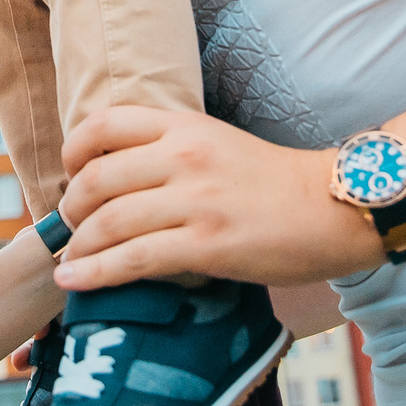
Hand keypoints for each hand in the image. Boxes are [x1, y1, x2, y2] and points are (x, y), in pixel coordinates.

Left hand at [52, 107, 385, 291]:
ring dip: (78, 246)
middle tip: (70, 227)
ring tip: (70, 261)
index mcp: (185, 126)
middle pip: (96, 178)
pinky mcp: (206, 245)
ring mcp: (195, 201)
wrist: (336, 208)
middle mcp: (184, 156)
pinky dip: (94, 273)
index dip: (74, 151)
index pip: (104, 123)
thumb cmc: (278, 183)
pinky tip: (74, 282)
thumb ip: (174, 150)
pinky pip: (133, 260)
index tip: (70, 174)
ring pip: (108, 221)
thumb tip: (123, 179)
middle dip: (71, 208)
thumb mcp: (220, 144)